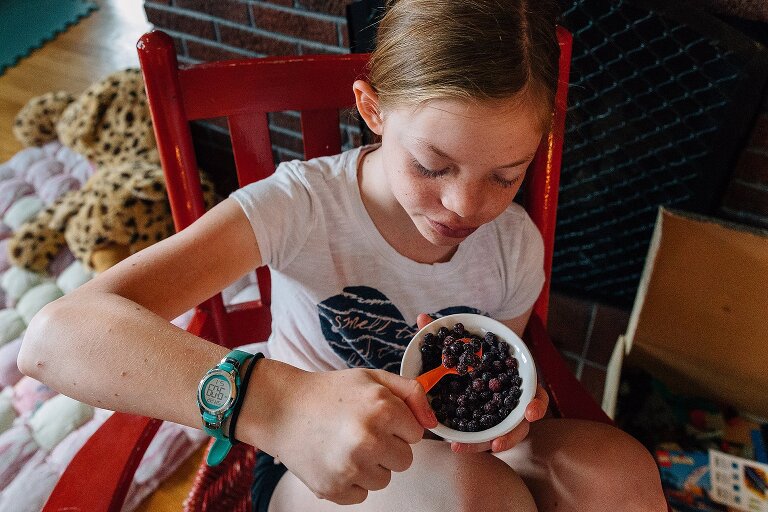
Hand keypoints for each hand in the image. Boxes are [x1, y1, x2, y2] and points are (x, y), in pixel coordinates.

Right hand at [258, 360, 437, 504]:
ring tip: (346, 444)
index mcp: (382, 409)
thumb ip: (411, 393)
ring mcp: (351, 468)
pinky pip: (363, 494)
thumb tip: (434, 423)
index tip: (376, 417)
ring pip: (385, 479)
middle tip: (360, 431)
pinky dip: (352, 481)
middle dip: (388, 446)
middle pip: (405, 460)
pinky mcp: (334, 489)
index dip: (397, 424)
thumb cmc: (331, 392)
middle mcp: (369, 440)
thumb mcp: (372, 378)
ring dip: (370, 466)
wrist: (282, 409)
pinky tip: (335, 459)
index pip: (416, 433)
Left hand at [415, 313, 547, 453]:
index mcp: (515, 379)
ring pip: (504, 434)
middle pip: (520, 421)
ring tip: (484, 448)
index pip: (535, 393)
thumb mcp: (461, 343)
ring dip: (495, 442)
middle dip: (513, 432)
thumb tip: (423, 317)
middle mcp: (512, 399)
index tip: (531, 411)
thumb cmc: (470, 353)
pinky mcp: (486, 426)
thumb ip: (443, 333)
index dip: (535, 403)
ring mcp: (501, 415)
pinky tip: (457, 447)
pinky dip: (474, 444)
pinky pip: (484, 437)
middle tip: (499, 441)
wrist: (468, 366)